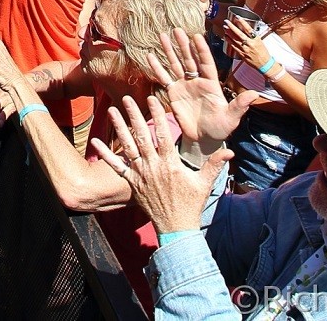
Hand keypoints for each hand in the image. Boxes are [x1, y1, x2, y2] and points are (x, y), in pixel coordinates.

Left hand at [89, 95, 231, 234]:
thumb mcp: (204, 183)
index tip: (152, 99)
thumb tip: (230, 151)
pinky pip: (117, 167)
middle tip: (127, 98)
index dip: (157, 115)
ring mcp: (141, 175)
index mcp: (170, 164)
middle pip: (142, 136)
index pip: (163, 134)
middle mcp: (153, 167)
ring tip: (112, 111)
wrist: (175, 228)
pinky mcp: (132, 183)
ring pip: (128, 147)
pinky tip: (96, 142)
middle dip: (134, 116)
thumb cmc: (190, 205)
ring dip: (119, 128)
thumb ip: (214, 164)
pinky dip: (106, 155)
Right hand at [146, 29, 256, 143]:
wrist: (204, 139)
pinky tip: (150, 56)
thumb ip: (239, 105)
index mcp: (211, 83)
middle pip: (189, 59)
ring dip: (169, 50)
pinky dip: (157, 68)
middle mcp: (197, 81)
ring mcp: (184, 85)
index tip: (196, 36)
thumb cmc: (220, 128)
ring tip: (162, 36)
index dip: (201, 50)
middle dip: (183, 44)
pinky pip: (164, 78)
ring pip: (176, 64)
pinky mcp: (173, 94)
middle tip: (177, 29)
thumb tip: (254, 93)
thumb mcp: (231, 118)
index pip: (206, 63)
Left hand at [224, 15, 270, 69]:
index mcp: (256, 39)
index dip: (242, 22)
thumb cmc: (263, 52)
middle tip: (226, 21)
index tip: (237, 17)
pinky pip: (234, 46)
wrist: (264, 64)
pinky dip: (229, 41)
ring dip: (229, 33)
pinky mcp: (242, 54)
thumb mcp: (260, 41)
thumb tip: (246, 29)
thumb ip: (253, 36)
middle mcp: (250, 44)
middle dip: (232, 26)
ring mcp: (245, 49)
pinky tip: (226, 37)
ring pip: (235, 39)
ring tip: (225, 27)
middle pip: (239, 33)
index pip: (248, 29)